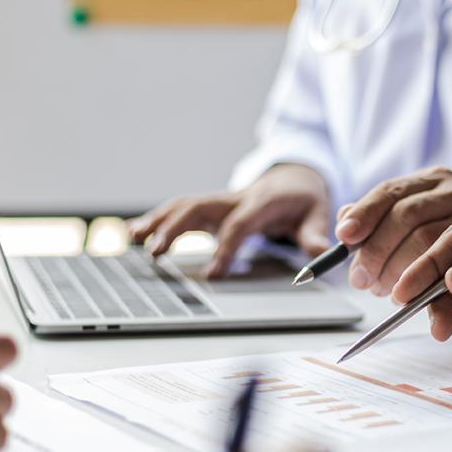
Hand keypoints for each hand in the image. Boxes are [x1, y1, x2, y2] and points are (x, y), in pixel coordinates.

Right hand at [128, 164, 331, 278]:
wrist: (294, 178)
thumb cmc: (304, 200)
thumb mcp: (317, 213)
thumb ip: (314, 234)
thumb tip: (318, 253)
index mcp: (262, 202)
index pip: (239, 224)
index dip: (226, 247)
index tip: (213, 274)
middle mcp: (235, 198)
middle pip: (199, 208)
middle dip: (175, 229)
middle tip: (155, 253)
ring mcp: (220, 201)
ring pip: (184, 206)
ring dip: (157, 221)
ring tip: (133, 238)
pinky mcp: (211, 207)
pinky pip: (180, 210)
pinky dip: (156, 219)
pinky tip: (134, 231)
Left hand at [335, 167, 451, 296]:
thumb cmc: (429, 238)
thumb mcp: (401, 222)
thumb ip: (373, 219)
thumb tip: (345, 222)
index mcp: (432, 180)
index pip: (391, 191)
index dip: (364, 214)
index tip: (344, 238)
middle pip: (406, 215)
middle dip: (377, 250)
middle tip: (361, 279)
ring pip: (427, 243)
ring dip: (398, 273)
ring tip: (382, 290)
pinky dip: (441, 309)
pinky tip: (435, 326)